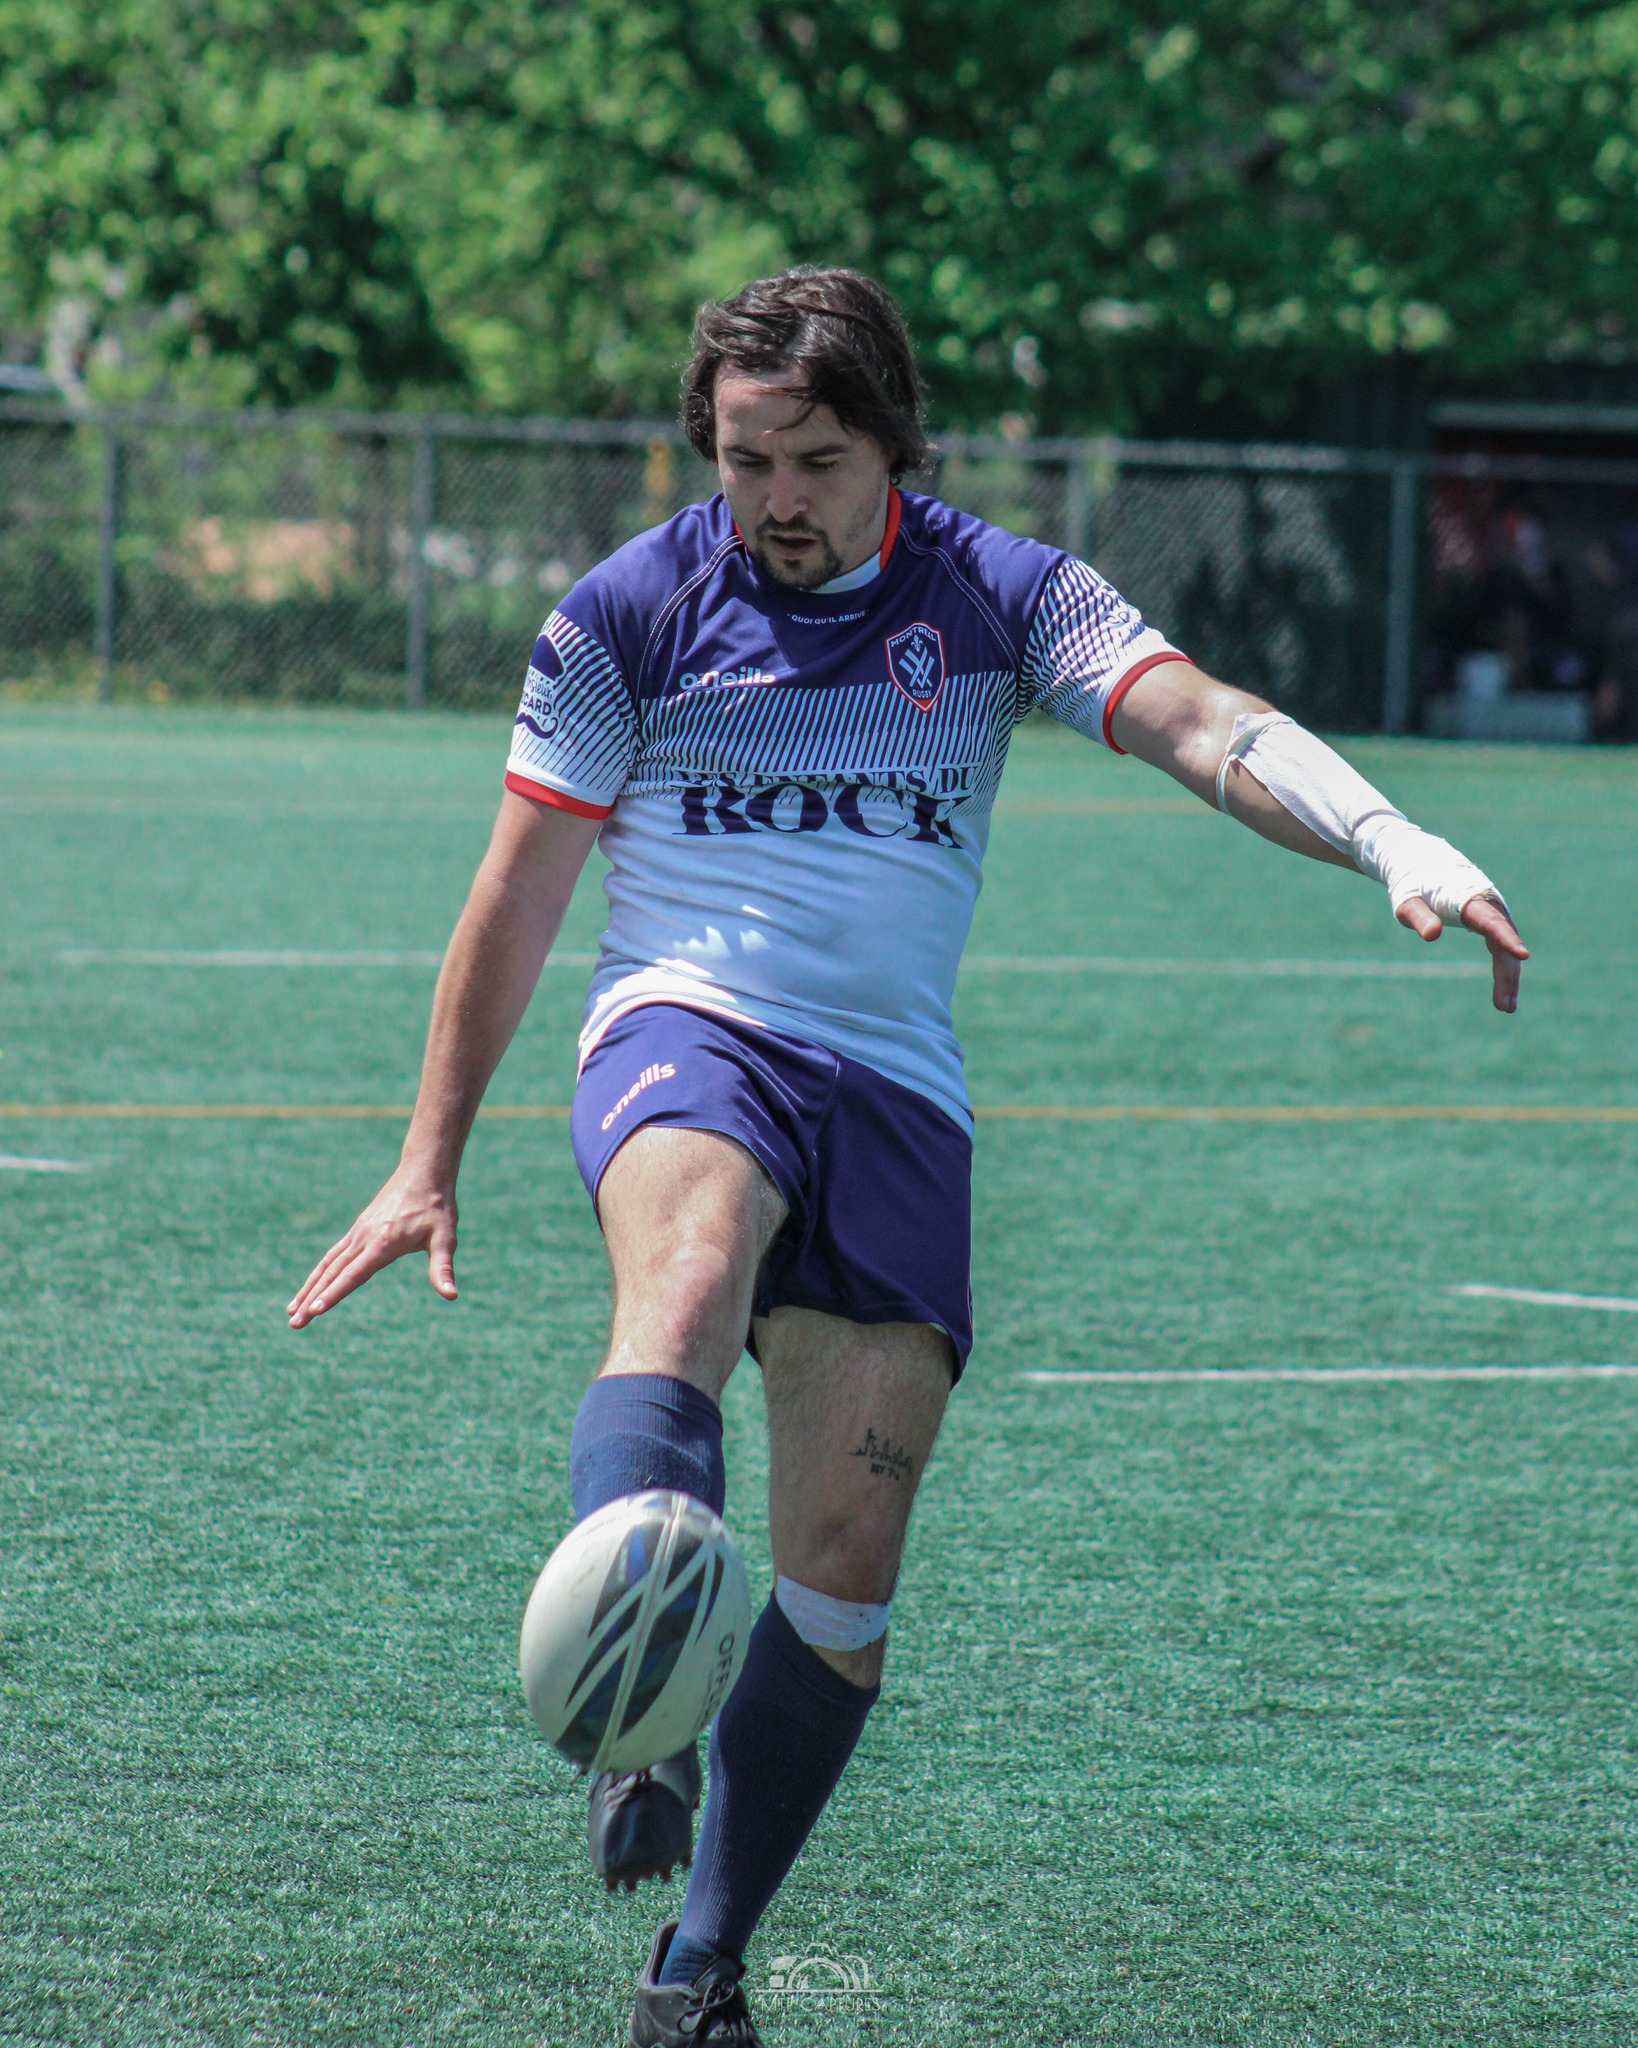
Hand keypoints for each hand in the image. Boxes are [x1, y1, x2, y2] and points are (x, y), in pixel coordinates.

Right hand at [287, 1166, 457, 1328]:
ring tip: (291, 1311)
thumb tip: (452, 1295)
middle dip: (311, 1299)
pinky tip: (311, 1285)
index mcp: (383, 1243)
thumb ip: (442, 1267)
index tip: (315, 1311)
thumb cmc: (437, 1207)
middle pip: (332, 1273)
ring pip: (327, 1264)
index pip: (353, 1274)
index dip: (334, 1294)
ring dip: (308, 1287)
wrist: (424, 1172)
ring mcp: (358, 1232)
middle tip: (294, 1324)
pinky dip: (319, 1272)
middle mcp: (364, 1238)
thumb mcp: (445, 1237)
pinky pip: (333, 1254)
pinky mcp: (359, 1229)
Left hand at [1394, 891, 1528, 1013]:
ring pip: (1506, 950)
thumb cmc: (1414, 883)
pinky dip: (1502, 971)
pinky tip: (1503, 996)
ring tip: (1506, 1008)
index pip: (1493, 922)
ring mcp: (1493, 916)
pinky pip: (1500, 950)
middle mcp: (1490, 907)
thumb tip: (1432, 936)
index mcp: (1471, 899)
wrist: (1423, 865)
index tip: (1522, 955)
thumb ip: (1419, 917)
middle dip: (1507, 975)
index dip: (1507, 938)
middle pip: (1504, 944)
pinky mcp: (1489, 924)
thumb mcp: (1408, 901)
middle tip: (1504, 1006)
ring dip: (1508, 979)